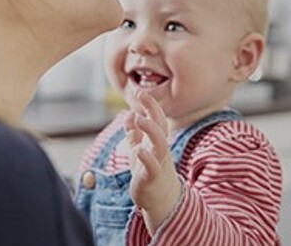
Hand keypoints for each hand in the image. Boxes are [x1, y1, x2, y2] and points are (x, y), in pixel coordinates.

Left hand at [124, 92, 181, 233]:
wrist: (160, 199)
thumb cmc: (148, 171)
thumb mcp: (138, 148)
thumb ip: (133, 132)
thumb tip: (129, 113)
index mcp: (156, 141)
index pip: (156, 118)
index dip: (150, 105)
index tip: (140, 91)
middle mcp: (160, 149)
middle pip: (161, 125)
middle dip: (153, 110)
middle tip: (142, 95)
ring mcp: (158, 163)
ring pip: (160, 143)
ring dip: (151, 130)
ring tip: (139, 119)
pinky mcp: (152, 178)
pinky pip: (152, 167)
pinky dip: (146, 157)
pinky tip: (138, 150)